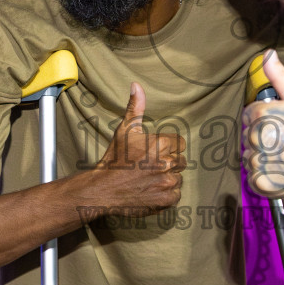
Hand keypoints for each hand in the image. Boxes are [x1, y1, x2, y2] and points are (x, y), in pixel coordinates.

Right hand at [89, 83, 185, 215]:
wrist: (102, 189)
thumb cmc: (114, 159)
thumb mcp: (124, 130)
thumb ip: (135, 107)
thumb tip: (136, 84)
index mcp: (160, 144)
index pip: (179, 143)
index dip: (168, 146)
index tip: (155, 152)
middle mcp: (166, 163)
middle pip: (181, 160)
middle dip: (168, 162)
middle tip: (149, 166)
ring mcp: (167, 183)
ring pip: (178, 177)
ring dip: (168, 178)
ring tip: (149, 178)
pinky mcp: (166, 200)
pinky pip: (176, 194)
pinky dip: (166, 193)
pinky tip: (151, 190)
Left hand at [242, 52, 283, 199]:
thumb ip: (280, 76)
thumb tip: (267, 54)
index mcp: (263, 114)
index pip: (249, 116)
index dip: (264, 121)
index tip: (281, 127)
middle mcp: (258, 137)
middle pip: (248, 137)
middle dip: (263, 140)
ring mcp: (259, 161)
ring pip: (249, 158)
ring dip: (263, 159)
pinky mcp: (262, 182)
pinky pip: (252, 178)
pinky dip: (264, 178)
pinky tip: (281, 171)